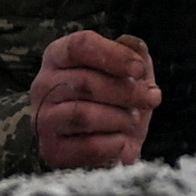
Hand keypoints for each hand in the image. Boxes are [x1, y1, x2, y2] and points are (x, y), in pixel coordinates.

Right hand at [29, 29, 160, 169]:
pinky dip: (113, 144)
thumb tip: (133, 45)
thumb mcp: (128, 73)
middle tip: (152, 99)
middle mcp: (43, 84)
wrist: (106, 146)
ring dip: (120, 117)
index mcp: (59, 55)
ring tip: (134, 120)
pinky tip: (123, 141)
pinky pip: (86, 146)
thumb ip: (133, 53)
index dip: (113, 55)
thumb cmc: (115, 100)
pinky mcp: (51, 150)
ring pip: (83, 114)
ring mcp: (43, 119)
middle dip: (127, 91)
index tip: (140, 69)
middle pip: (85, 82)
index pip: (80, 45)